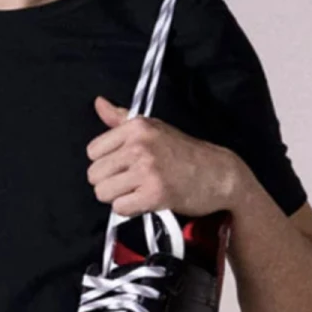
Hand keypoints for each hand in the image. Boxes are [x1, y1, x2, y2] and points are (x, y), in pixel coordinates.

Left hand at [87, 96, 240, 216]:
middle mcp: (140, 145)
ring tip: (138, 191)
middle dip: (109, 183)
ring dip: (118, 197)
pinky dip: (130, 209)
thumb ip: (121, 118)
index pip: (92, 151)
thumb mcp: (154, 128)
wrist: (219, 174)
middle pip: (94, 175)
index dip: (105, 163)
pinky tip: (145, 200)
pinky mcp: (155, 194)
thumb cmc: (184, 152)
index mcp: (136, 127)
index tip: (124, 165)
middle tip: (132, 182)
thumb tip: (98, 102)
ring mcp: (148, 170)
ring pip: (104, 192)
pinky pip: (120, 208)